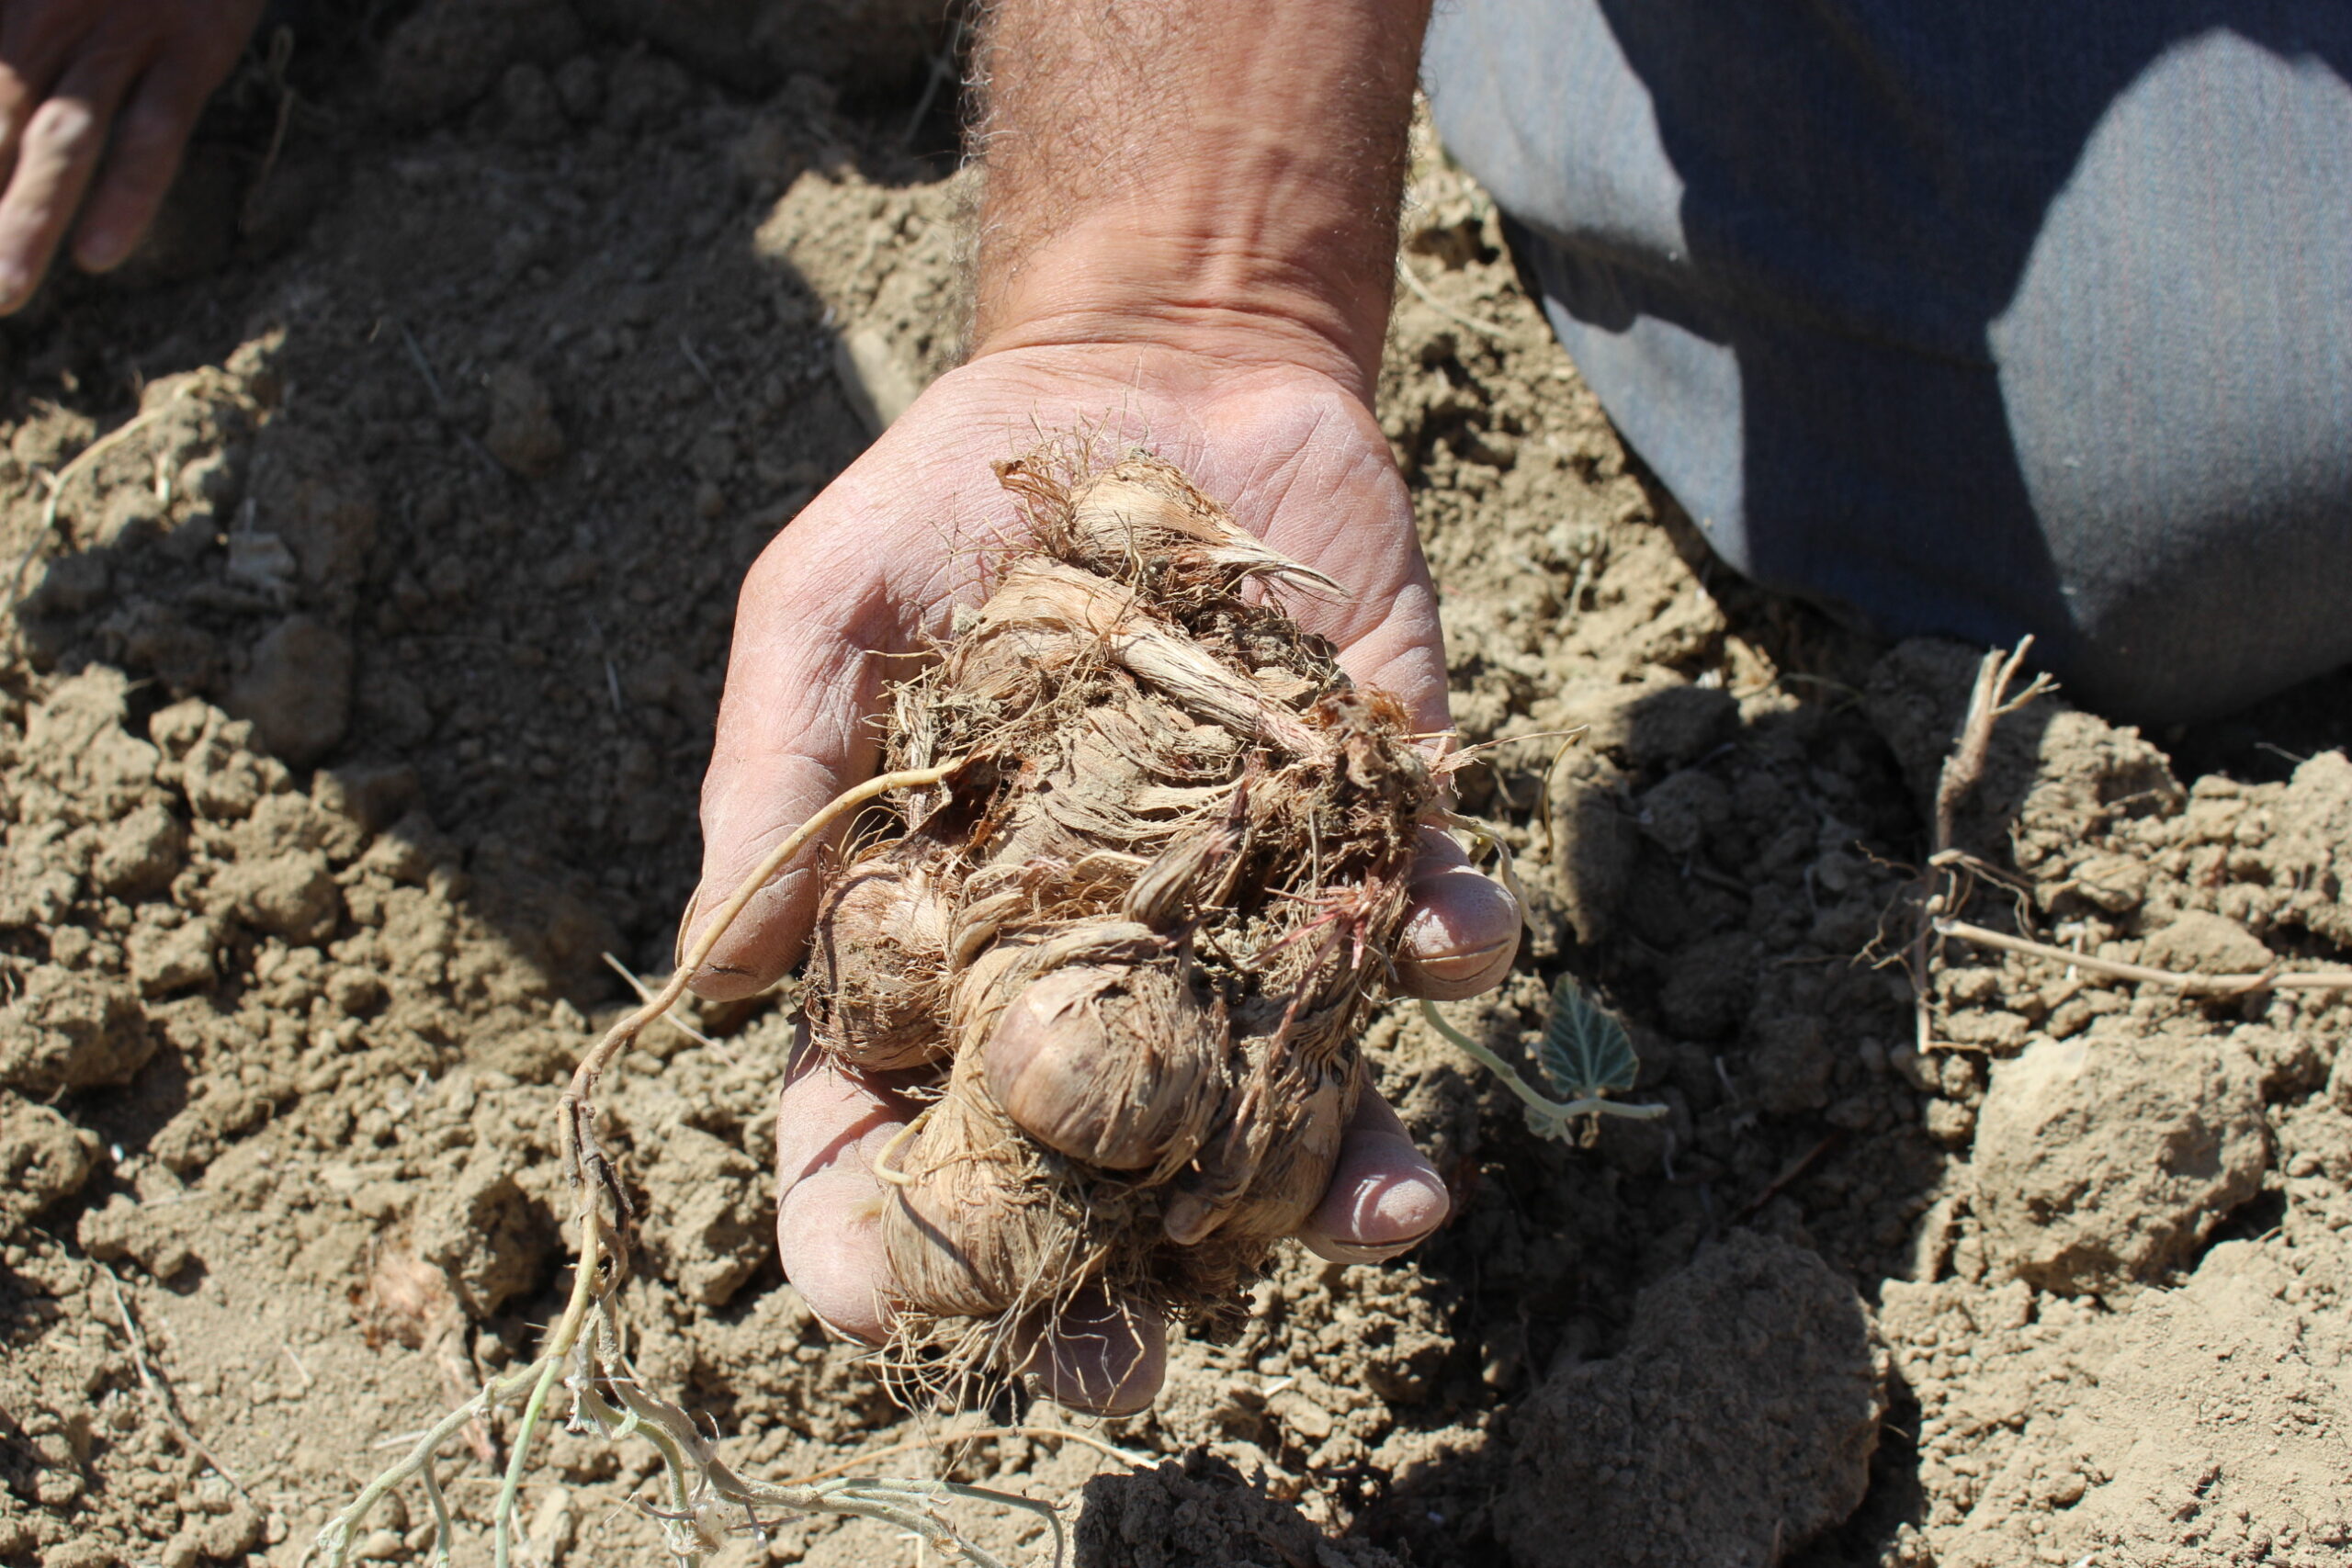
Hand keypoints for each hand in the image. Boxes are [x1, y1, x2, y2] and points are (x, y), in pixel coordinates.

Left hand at [0, 0, 262, 311]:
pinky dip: (130, 192)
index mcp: (12, 4)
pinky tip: (102, 257)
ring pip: (62, 136)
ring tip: (5, 291)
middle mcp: (48, 13)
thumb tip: (16, 123)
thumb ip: (26, 36)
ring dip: (28, 217)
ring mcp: (124, 30)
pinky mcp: (195, 45)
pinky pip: (158, 129)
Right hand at [694, 339, 1518, 1410]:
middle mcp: (1104, 949)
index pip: (892, 1109)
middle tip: (1135, 1360)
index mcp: (951, 930)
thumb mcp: (821, 612)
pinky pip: (1421, 913)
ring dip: (1349, 1157)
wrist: (1152, 365)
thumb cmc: (947, 499)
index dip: (869, 1211)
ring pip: (1292, 1074)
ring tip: (1392, 1208)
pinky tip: (1448, 935)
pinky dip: (1446, 935)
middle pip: (1109, 1149)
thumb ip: (774, 780)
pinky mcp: (1369, 816)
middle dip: (1127, 1260)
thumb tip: (714, 981)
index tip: (866, 1294)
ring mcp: (1245, 893)